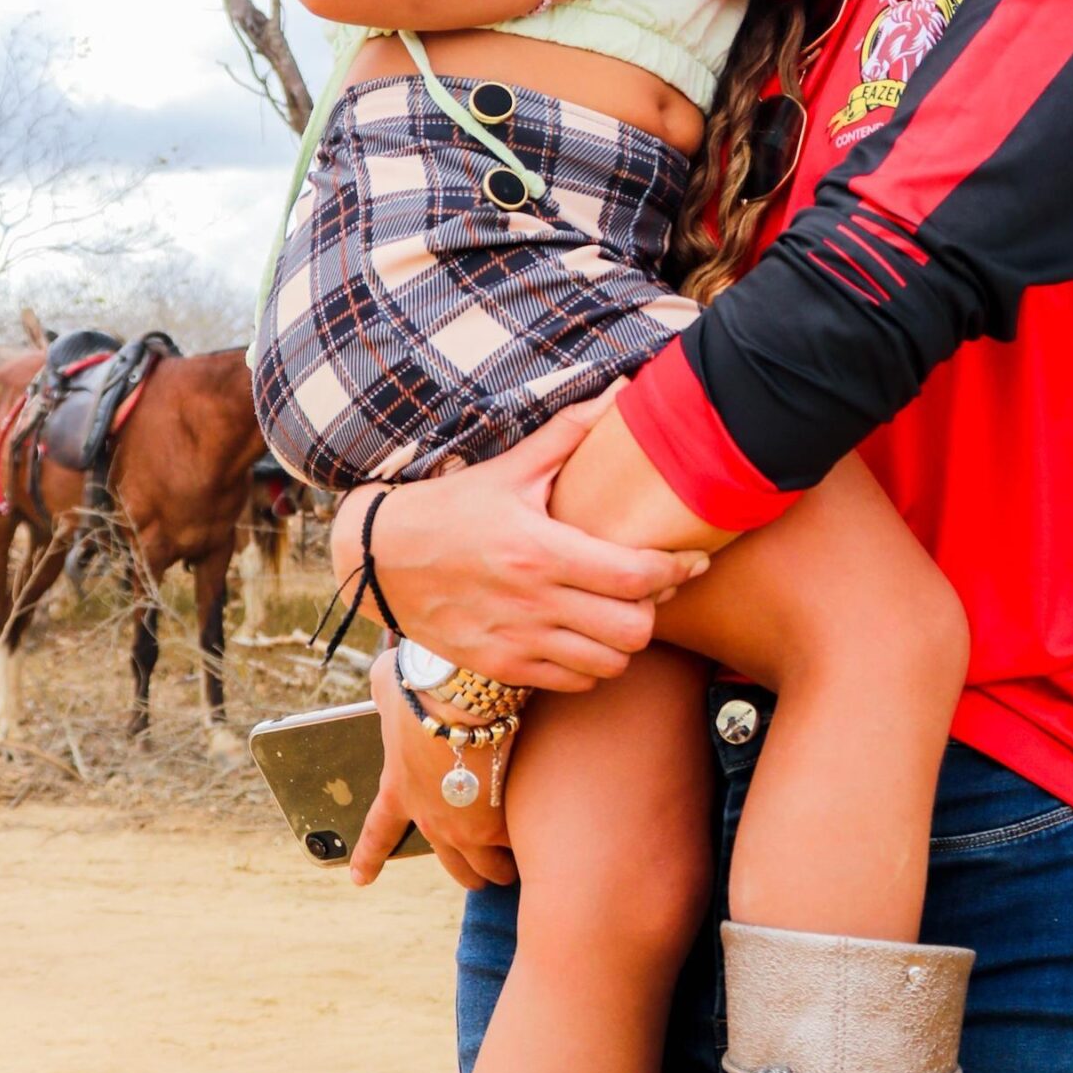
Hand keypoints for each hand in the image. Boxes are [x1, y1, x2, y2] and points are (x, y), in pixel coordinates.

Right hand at [331, 392, 704, 693]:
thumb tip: (621, 389)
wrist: (379, 560)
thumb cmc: (451, 508)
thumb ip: (570, 431)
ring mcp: (516, 642)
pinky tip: (587, 635)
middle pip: (633, 630)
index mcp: (540, 550)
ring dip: (626, 641)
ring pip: (608, 664)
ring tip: (621, 611)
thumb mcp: (509, 467)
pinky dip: (593, 665)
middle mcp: (532, 603)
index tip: (693, 560)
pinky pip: (574, 683)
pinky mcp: (502, 667)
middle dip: (655, 609)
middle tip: (653, 587)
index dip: (677, 571)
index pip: (634, 574)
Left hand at [351, 648, 518, 889]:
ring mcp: (466, 830)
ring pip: (489, 869)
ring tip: (520, 865)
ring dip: (502, 868)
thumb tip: (387, 674)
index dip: (368, 858)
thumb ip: (386, 689)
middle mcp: (431, 820)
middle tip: (482, 871)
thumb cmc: (423, 689)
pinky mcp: (499, 825)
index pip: (378, 833)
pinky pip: (519, 847)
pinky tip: (547, 840)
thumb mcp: (388, 687)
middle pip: (451, 865)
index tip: (360, 878)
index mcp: (399, 791)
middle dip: (468, 871)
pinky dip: (531, 843)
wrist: (461, 703)